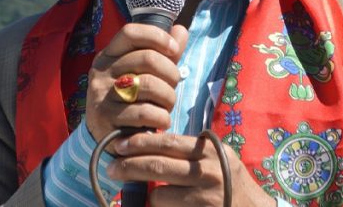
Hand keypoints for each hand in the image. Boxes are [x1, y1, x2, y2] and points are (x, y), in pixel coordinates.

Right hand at [84, 23, 188, 146]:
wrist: (104, 136)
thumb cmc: (130, 100)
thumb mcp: (144, 74)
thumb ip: (163, 53)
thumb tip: (181, 30)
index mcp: (109, 55)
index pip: (131, 32)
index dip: (157, 37)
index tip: (174, 50)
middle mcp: (101, 72)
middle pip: (148, 58)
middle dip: (171, 74)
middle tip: (172, 88)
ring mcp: (101, 95)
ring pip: (149, 85)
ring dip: (168, 98)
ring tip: (167, 107)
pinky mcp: (106, 119)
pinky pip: (145, 113)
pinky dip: (161, 118)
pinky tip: (161, 122)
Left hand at [107, 131, 275, 206]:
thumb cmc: (230, 183)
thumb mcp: (218, 159)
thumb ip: (191, 152)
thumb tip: (150, 145)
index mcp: (210, 151)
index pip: (168, 142)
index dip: (140, 142)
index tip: (120, 144)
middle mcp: (208, 171)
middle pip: (158, 165)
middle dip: (129, 165)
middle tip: (112, 167)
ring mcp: (204, 196)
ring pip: (158, 193)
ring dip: (143, 192)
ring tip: (134, 189)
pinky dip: (155, 206)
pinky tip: (156, 204)